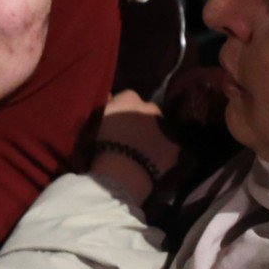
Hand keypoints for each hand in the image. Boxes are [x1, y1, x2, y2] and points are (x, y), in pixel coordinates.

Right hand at [93, 90, 178, 204]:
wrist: (120, 172)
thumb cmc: (100, 144)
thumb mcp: (94, 120)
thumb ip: (104, 105)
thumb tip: (110, 97)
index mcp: (129, 98)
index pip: (126, 97)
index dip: (121, 109)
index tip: (115, 121)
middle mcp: (150, 107)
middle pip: (146, 110)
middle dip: (140, 120)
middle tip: (129, 136)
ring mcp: (165, 126)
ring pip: (160, 127)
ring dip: (153, 134)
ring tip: (141, 150)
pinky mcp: (174, 146)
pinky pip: (168, 147)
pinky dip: (162, 151)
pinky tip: (153, 162)